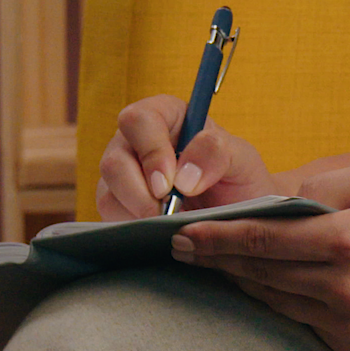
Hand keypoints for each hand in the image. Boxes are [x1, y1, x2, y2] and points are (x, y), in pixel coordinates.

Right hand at [96, 95, 280, 219]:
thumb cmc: (238, 179)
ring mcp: (123, 176)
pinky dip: (134, 229)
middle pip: (114, 160)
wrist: (239, 215)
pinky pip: (111, 218)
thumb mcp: (242, 160)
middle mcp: (136, 143)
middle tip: (168, 212)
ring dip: (138, 213)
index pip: (139, 120)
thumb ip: (217, 154)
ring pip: (107, 193)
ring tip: (172, 223)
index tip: (170, 183)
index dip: (150, 151)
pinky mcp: (119, 206)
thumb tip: (184, 178)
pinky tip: (160, 232)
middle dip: (139, 192)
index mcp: (166, 118)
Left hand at [172, 163, 349, 350]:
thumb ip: (323, 186)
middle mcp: (345, 288)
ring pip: (276, 303)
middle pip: (261, 275)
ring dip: (244, 285)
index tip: (182, 235)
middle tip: (182, 249)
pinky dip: (283, 304)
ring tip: (218, 266)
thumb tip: (271, 202)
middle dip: (218, 261)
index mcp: (348, 240)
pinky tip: (266, 287)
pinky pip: (304, 323)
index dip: (216, 239)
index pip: (263, 240)